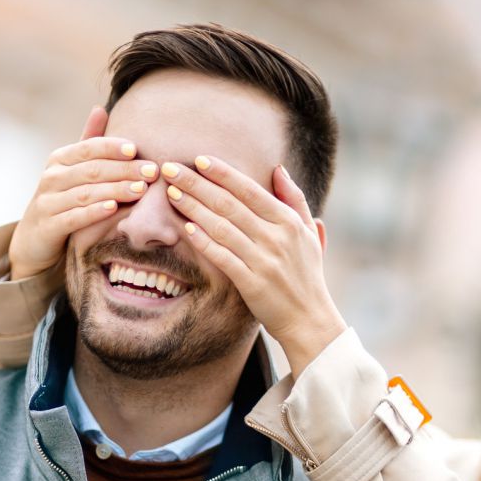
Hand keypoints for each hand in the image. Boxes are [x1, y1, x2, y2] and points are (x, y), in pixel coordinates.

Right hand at [8, 107, 158, 280]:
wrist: (34, 240)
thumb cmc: (62, 200)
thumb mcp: (72, 170)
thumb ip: (88, 143)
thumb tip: (100, 108)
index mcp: (60, 159)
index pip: (89, 148)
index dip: (113, 147)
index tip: (137, 149)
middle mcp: (51, 177)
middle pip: (92, 170)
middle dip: (123, 170)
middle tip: (151, 171)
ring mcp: (48, 202)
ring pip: (85, 193)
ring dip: (115, 190)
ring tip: (140, 189)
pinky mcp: (48, 227)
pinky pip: (74, 217)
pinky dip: (94, 212)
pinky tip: (113, 208)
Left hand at [164, 156, 349, 371]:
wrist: (310, 320)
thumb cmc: (307, 275)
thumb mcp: (309, 234)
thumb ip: (295, 199)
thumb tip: (278, 169)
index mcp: (289, 222)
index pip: (250, 190)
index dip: (223, 173)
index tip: (199, 160)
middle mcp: (277, 238)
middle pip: (230, 204)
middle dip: (198, 184)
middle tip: (171, 169)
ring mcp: (265, 261)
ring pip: (222, 227)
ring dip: (194, 208)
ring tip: (172, 193)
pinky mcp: (253, 284)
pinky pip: (224, 258)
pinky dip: (205, 242)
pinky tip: (187, 229)